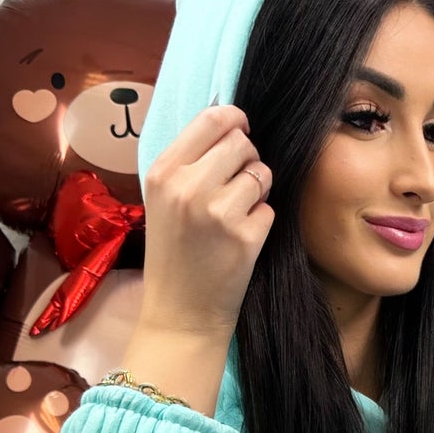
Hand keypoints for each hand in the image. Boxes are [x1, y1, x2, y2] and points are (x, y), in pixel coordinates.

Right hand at [140, 103, 275, 334]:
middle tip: (235, 186)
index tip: (241, 130)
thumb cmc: (174, 254)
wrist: (180, 314)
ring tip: (236, 214)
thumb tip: (228, 122)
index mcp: (164, 171)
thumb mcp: (164, 199)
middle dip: (247, 160)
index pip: (213, 118)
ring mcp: (217, 211)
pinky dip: (261, 221)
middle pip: (242, 142)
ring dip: (258, 190)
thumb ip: (190, 162)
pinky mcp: (246, 236)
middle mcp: (188, 186)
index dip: (235, 120)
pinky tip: (240, 240)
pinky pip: (270, 208)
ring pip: (261, 173)